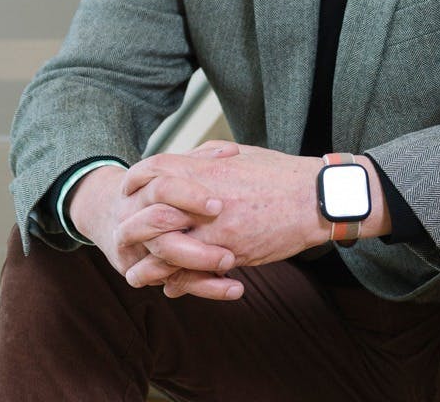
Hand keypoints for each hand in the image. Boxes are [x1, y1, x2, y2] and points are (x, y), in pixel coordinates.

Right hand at [67, 163, 241, 299]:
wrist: (106, 213)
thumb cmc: (153, 188)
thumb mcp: (170, 170)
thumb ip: (200, 160)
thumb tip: (232, 152)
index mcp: (141, 186)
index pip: (162, 187)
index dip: (189, 195)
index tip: (219, 205)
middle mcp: (132, 216)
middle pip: (158, 222)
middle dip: (193, 231)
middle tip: (229, 244)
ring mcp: (133, 247)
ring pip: (162, 256)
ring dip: (199, 261)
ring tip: (233, 263)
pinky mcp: (138, 271)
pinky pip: (171, 283)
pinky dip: (204, 287)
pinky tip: (235, 288)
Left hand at [119, 145, 327, 296]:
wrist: (313, 198)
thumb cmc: (279, 173)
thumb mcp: (239, 154)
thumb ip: (207, 158)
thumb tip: (186, 161)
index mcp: (205, 168)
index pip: (152, 170)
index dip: (135, 181)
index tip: (130, 191)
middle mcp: (203, 198)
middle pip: (149, 213)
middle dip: (133, 227)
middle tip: (125, 236)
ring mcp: (214, 228)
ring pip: (164, 251)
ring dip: (148, 264)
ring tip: (138, 272)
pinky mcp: (229, 253)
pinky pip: (191, 273)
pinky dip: (176, 282)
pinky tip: (171, 285)